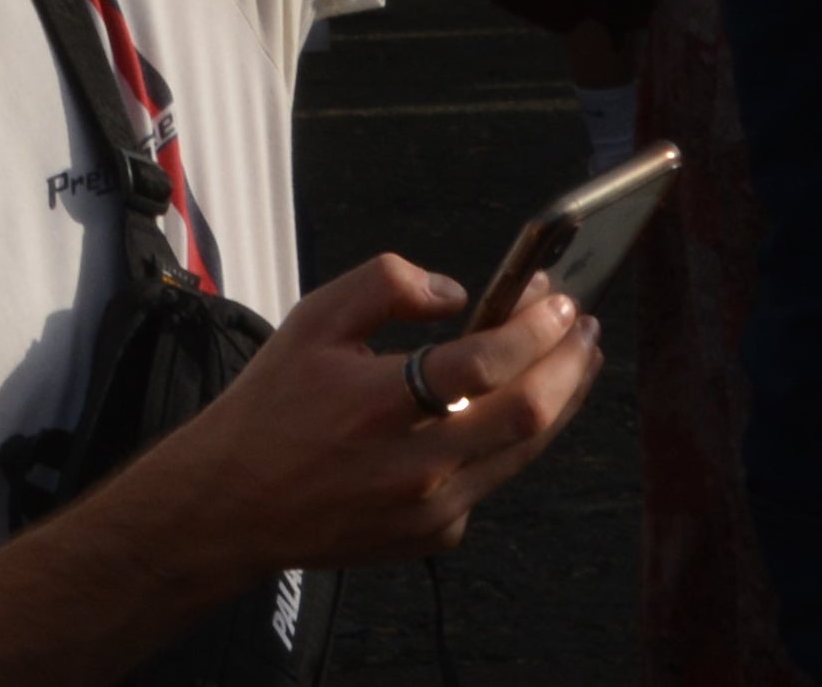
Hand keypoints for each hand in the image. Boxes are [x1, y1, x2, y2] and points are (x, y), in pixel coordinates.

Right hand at [155, 254, 596, 571]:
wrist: (234, 505)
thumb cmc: (272, 405)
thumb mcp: (312, 320)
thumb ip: (385, 285)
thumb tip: (455, 291)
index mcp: (381, 402)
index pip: (485, 362)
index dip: (533, 327)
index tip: (558, 300)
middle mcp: (416, 463)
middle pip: (527, 414)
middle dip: (569, 365)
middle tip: (586, 330)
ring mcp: (432, 509)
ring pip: (524, 452)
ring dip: (560, 402)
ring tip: (575, 363)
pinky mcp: (437, 536)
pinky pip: (490, 481)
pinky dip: (506, 443)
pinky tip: (500, 415)